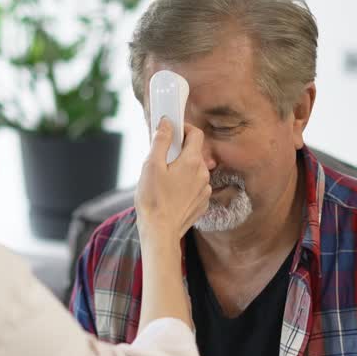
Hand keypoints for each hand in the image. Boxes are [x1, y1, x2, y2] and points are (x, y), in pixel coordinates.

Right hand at [135, 118, 210, 243]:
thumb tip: (166, 123)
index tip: (172, 131)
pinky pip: (195, 187)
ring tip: (164, 180)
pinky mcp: (202, 203)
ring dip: (182, 169)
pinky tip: (170, 194)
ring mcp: (205, 190)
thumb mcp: (151, 165)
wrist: (160, 232)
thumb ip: (160, 141)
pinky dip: (185, 185)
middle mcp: (203, 174)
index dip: (184, 129)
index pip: (196, 134)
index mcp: (192, 162)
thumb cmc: (153, 200)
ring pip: (195, 170)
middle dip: (179, 151)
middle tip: (162, 158)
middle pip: (195, 152)